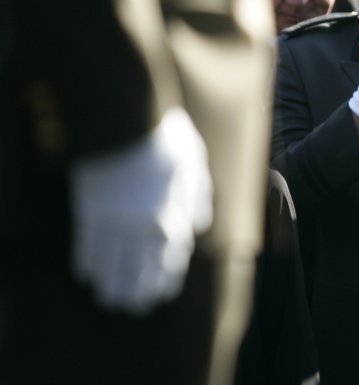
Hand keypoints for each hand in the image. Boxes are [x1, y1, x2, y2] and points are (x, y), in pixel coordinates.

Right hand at [70, 107, 212, 314]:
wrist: (129, 124)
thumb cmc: (167, 140)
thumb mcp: (195, 165)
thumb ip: (199, 198)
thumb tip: (198, 227)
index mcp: (174, 216)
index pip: (172, 257)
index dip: (166, 277)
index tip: (162, 293)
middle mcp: (147, 227)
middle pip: (143, 268)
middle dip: (140, 289)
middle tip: (136, 306)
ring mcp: (117, 222)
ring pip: (114, 264)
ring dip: (113, 285)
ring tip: (111, 301)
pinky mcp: (91, 212)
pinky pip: (88, 245)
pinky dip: (89, 262)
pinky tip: (88, 275)